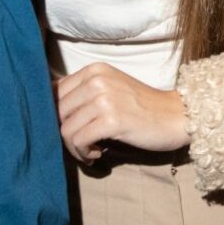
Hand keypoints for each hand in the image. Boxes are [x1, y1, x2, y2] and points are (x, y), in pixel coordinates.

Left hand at [55, 64, 190, 160]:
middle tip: (84, 144)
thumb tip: (47, 108)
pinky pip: (79, 141)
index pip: (54, 92)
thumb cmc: (142, 108)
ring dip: (75, 147)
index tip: (74, 128)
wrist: (176, 116)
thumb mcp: (111, 90)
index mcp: (94, 70)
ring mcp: (104, 98)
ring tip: (92, 150)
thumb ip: (83, 93)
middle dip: (67, 133)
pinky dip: (84, 153)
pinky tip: (98, 154)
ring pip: (65, 129)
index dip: (57, 116)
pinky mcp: (111, 120)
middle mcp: (97, 80)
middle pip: (57, 112)